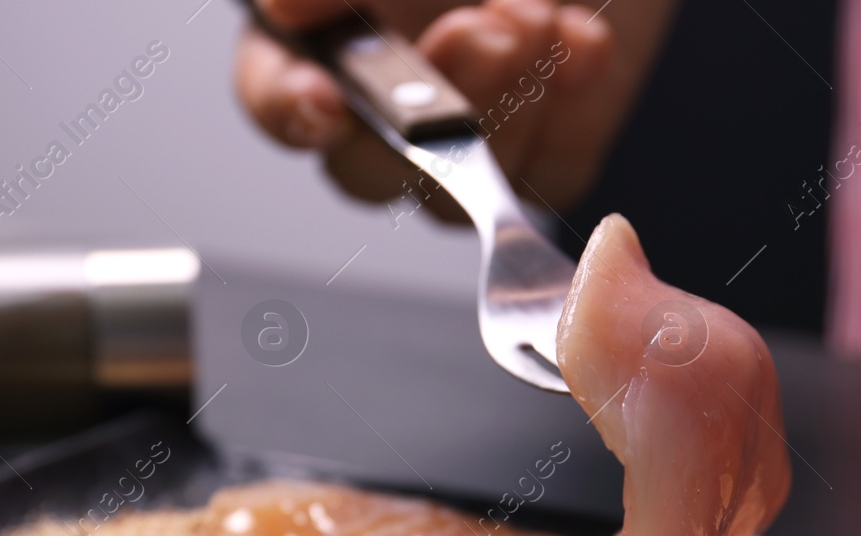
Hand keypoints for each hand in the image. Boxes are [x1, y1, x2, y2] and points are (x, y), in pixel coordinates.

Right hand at [235, 0, 672, 214]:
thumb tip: (285, 8)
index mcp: (324, 28)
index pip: (278, 91)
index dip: (290, 107)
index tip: (325, 100)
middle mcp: (388, 88)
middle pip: (367, 169)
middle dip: (421, 115)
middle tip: (473, 28)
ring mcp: (470, 126)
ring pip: (456, 193)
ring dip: (500, 107)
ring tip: (536, 17)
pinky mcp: (552, 141)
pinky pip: (550, 173)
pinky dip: (570, 113)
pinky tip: (582, 40)